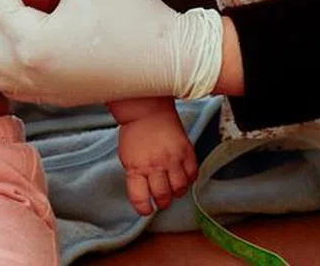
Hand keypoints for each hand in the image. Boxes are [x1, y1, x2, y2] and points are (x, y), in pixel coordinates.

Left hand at [115, 99, 197, 214]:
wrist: (147, 110)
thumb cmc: (135, 132)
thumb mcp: (127, 157)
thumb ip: (136, 175)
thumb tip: (144, 192)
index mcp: (136, 167)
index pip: (140, 198)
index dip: (143, 209)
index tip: (146, 209)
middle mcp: (155, 165)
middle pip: (163, 196)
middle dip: (162, 203)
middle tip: (161, 201)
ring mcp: (173, 159)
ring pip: (180, 188)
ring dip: (176, 193)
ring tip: (172, 190)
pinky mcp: (186, 151)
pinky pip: (192, 174)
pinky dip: (189, 180)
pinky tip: (183, 177)